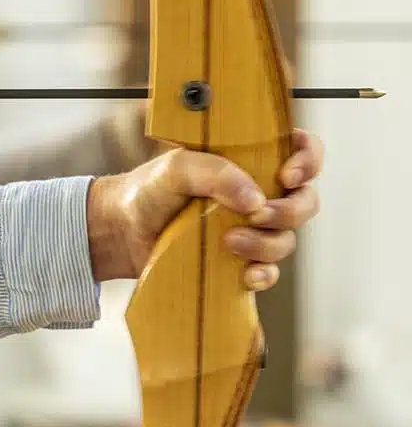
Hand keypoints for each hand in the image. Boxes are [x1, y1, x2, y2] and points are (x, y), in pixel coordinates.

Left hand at [85, 130, 324, 284]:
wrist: (119, 231)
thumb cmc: (147, 190)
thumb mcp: (175, 168)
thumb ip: (214, 173)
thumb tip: (255, 199)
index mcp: (250, 160)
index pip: (301, 150)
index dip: (308, 160)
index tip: (287, 175)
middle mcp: (258, 193)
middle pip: (304, 200)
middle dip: (290, 210)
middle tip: (256, 215)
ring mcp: (251, 229)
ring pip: (287, 238)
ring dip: (268, 243)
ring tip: (229, 241)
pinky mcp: (238, 260)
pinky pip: (269, 271)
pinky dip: (264, 274)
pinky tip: (247, 276)